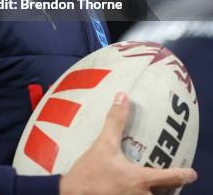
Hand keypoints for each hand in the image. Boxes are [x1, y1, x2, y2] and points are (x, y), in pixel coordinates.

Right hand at [59, 92, 196, 194]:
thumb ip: (115, 121)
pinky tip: (127, 190)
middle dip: (167, 190)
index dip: (183, 175)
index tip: (192, 173)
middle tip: (167, 181)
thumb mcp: (103, 144)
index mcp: (140, 180)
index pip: (169, 178)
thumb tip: (123, 97)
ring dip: (151, 194)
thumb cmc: (89, 173)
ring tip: (148, 187)